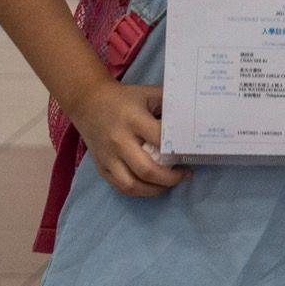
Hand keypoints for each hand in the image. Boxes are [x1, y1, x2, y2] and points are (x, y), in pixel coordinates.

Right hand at [65, 78, 188, 197]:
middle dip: (171, 178)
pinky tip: (152, 187)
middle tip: (185, 174)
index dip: (179, 149)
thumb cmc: (125, 98)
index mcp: (134, 120)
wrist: (87, 102)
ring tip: (169, 184)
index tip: (193, 153)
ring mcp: (108, 156)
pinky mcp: (100, 166)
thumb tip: (197, 117)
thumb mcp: (149, 94)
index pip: (161, 139)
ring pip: (132, 185)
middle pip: (147, 169)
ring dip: (155, 190)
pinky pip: (120, 187)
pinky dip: (138, 191)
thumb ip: (171, 104)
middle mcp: (119, 141)